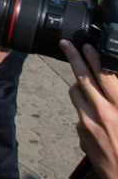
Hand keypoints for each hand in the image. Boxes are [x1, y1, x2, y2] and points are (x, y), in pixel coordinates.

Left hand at [62, 40, 117, 178]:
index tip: (86, 45)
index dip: (93, 58)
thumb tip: (112, 80)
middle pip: (83, 79)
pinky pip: (79, 113)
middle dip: (74, 58)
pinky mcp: (82, 135)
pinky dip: (84, 107)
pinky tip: (94, 110)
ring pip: (76, 94)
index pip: (104, 76)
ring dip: (78, 83)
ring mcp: (88, 124)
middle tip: (66, 44)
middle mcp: (102, 114)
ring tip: (82, 74)